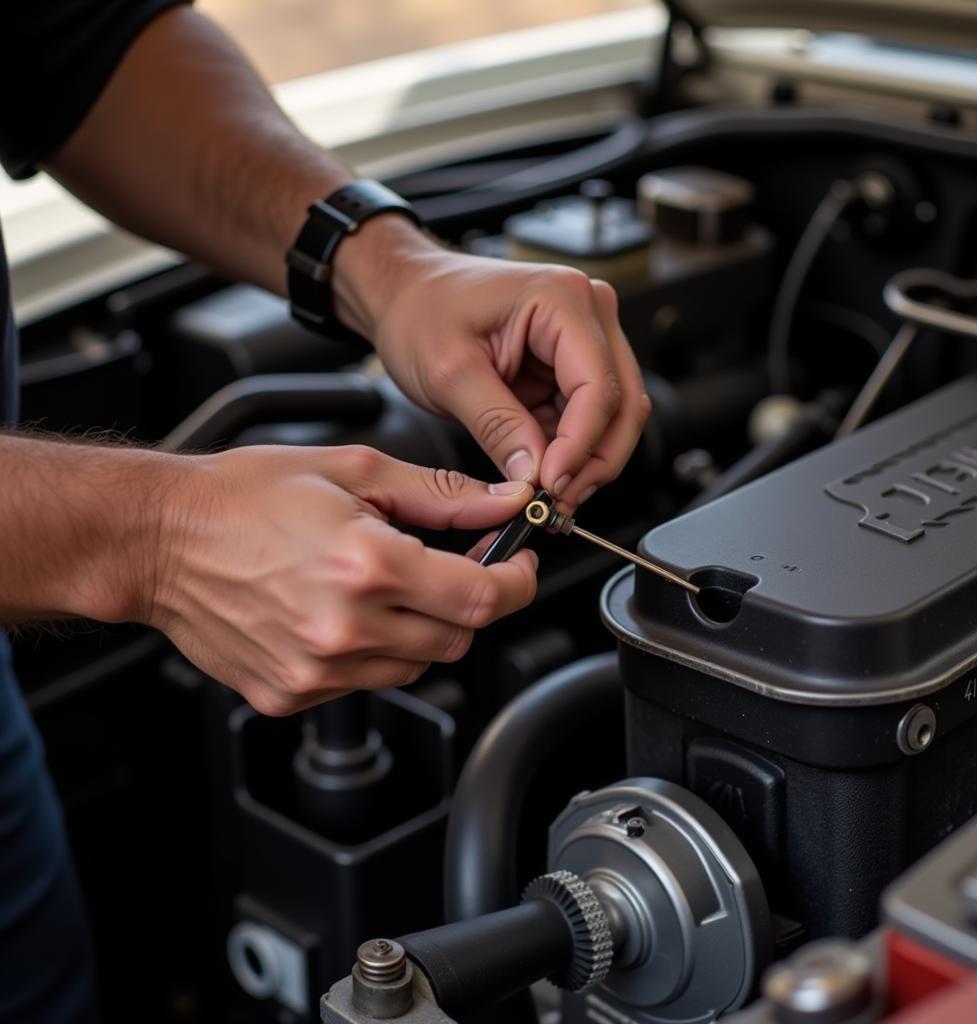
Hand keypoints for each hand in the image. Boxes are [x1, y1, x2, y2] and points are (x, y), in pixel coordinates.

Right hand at [148, 445, 536, 714]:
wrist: (161, 540)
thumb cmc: (243, 497)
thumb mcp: (353, 471)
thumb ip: (441, 495)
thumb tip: (502, 504)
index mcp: (366, 565)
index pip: (483, 597)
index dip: (517, 582)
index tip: (520, 566)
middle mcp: (344, 627)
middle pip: (458, 637)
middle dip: (469, 601)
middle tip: (451, 566)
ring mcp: (317, 670)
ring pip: (418, 665)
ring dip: (423, 627)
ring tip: (385, 584)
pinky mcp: (292, 693)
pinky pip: (367, 683)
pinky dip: (375, 651)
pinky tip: (345, 612)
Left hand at [333, 218, 651, 508]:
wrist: (406, 294)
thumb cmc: (421, 311)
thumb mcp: (449, 373)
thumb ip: (497, 426)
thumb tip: (533, 476)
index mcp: (561, 299)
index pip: (597, 386)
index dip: (580, 445)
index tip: (551, 484)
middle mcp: (587, 311)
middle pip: (622, 402)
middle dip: (595, 460)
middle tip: (559, 501)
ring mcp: (585, 337)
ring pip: (614, 415)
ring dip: (587, 460)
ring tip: (550, 494)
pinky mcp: (571, 364)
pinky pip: (588, 417)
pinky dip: (572, 450)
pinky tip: (546, 473)